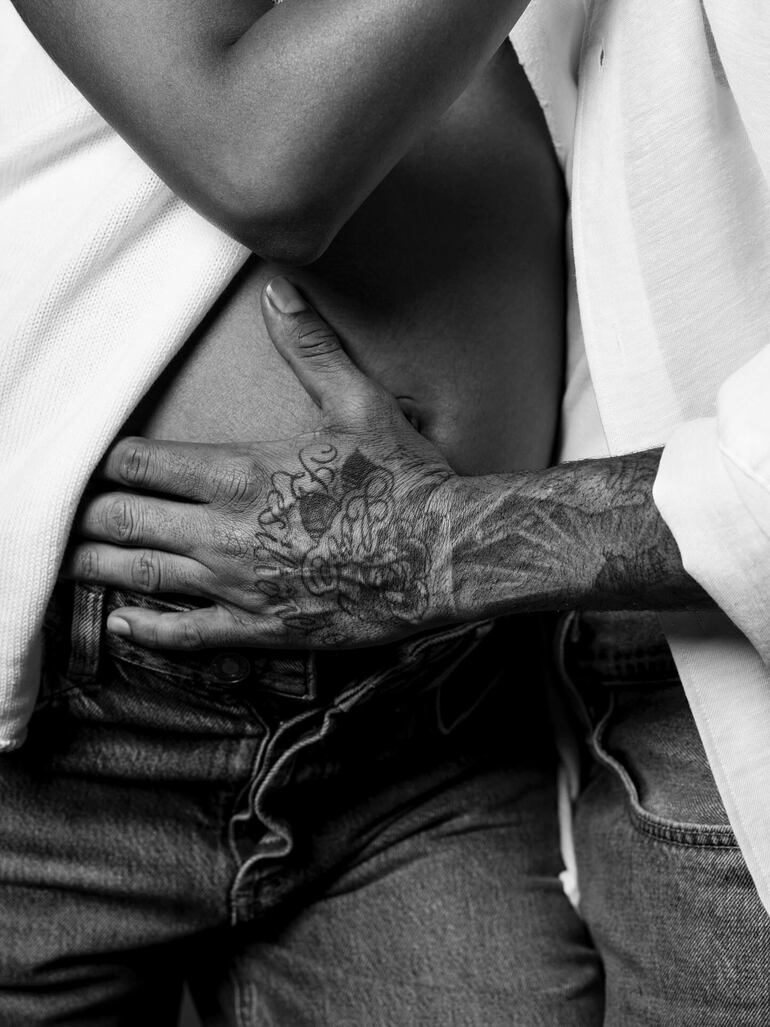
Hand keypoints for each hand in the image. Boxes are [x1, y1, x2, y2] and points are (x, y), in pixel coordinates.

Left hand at [66, 277, 460, 649]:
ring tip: (75, 562)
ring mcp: (239, 585)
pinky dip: (146, 631)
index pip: (143, 465)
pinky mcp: (261, 627)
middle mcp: (226, 532)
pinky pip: (187, 636)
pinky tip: (120, 625)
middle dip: (95, 516)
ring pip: (143, 577)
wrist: (444, 557)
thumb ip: (309, 348)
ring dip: (101, 567)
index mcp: (242, 473)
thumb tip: (277, 291)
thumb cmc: (404, 481)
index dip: (113, 464)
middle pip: (128, 522)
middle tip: (77, 513)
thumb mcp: (359, 403)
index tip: (102, 465)